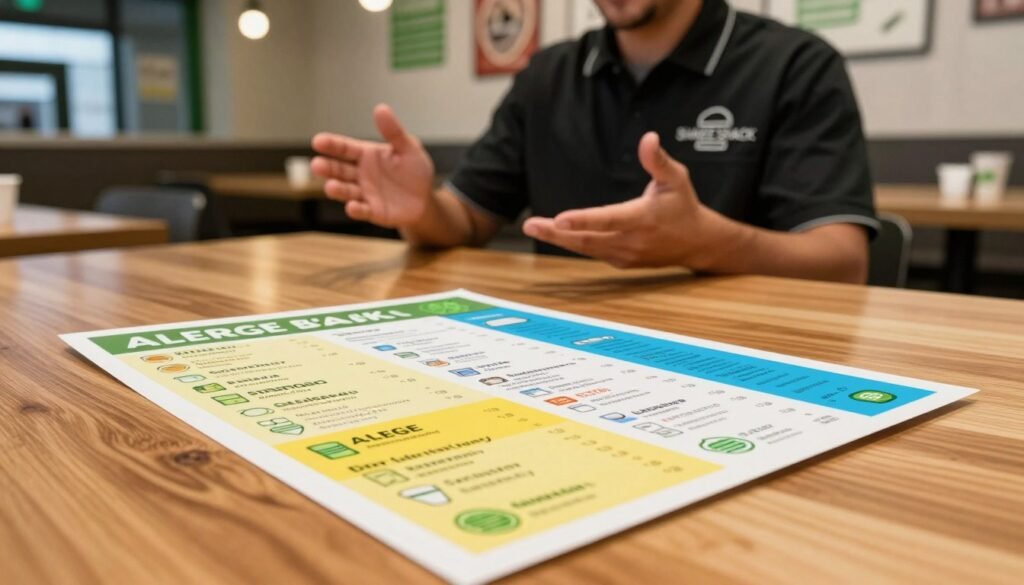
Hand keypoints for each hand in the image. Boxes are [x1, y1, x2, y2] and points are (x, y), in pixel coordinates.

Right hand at [311, 104, 434, 227]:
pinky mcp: (373, 211)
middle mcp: (360, 174)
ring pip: (346, 191)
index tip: (317, 141)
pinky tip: (351, 207)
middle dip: (327, 168)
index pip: (345, 148)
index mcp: (365, 155)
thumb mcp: (409, 148)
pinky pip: (363, 211)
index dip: (331, 145)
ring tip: (330, 187)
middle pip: (339, 170)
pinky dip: (356, 209)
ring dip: (337, 189)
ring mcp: (364, 193)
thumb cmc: (414, 170)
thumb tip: (381, 108)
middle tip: (316, 166)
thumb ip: (394, 132)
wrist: (425, 198)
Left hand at [523, 132, 730, 268]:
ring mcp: (626, 255)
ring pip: (586, 248)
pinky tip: (556, 233)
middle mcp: (632, 240)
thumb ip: (658, 160)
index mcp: (643, 217)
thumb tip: (648, 137)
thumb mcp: (677, 178)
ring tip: (534, 227)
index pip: (608, 219)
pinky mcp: (622, 262)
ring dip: (559, 239)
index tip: (558, 219)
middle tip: (530, 225)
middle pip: (588, 238)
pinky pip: (594, 252)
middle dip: (556, 233)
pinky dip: (575, 243)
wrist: (698, 243)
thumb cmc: (683, 205)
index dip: (582, 220)